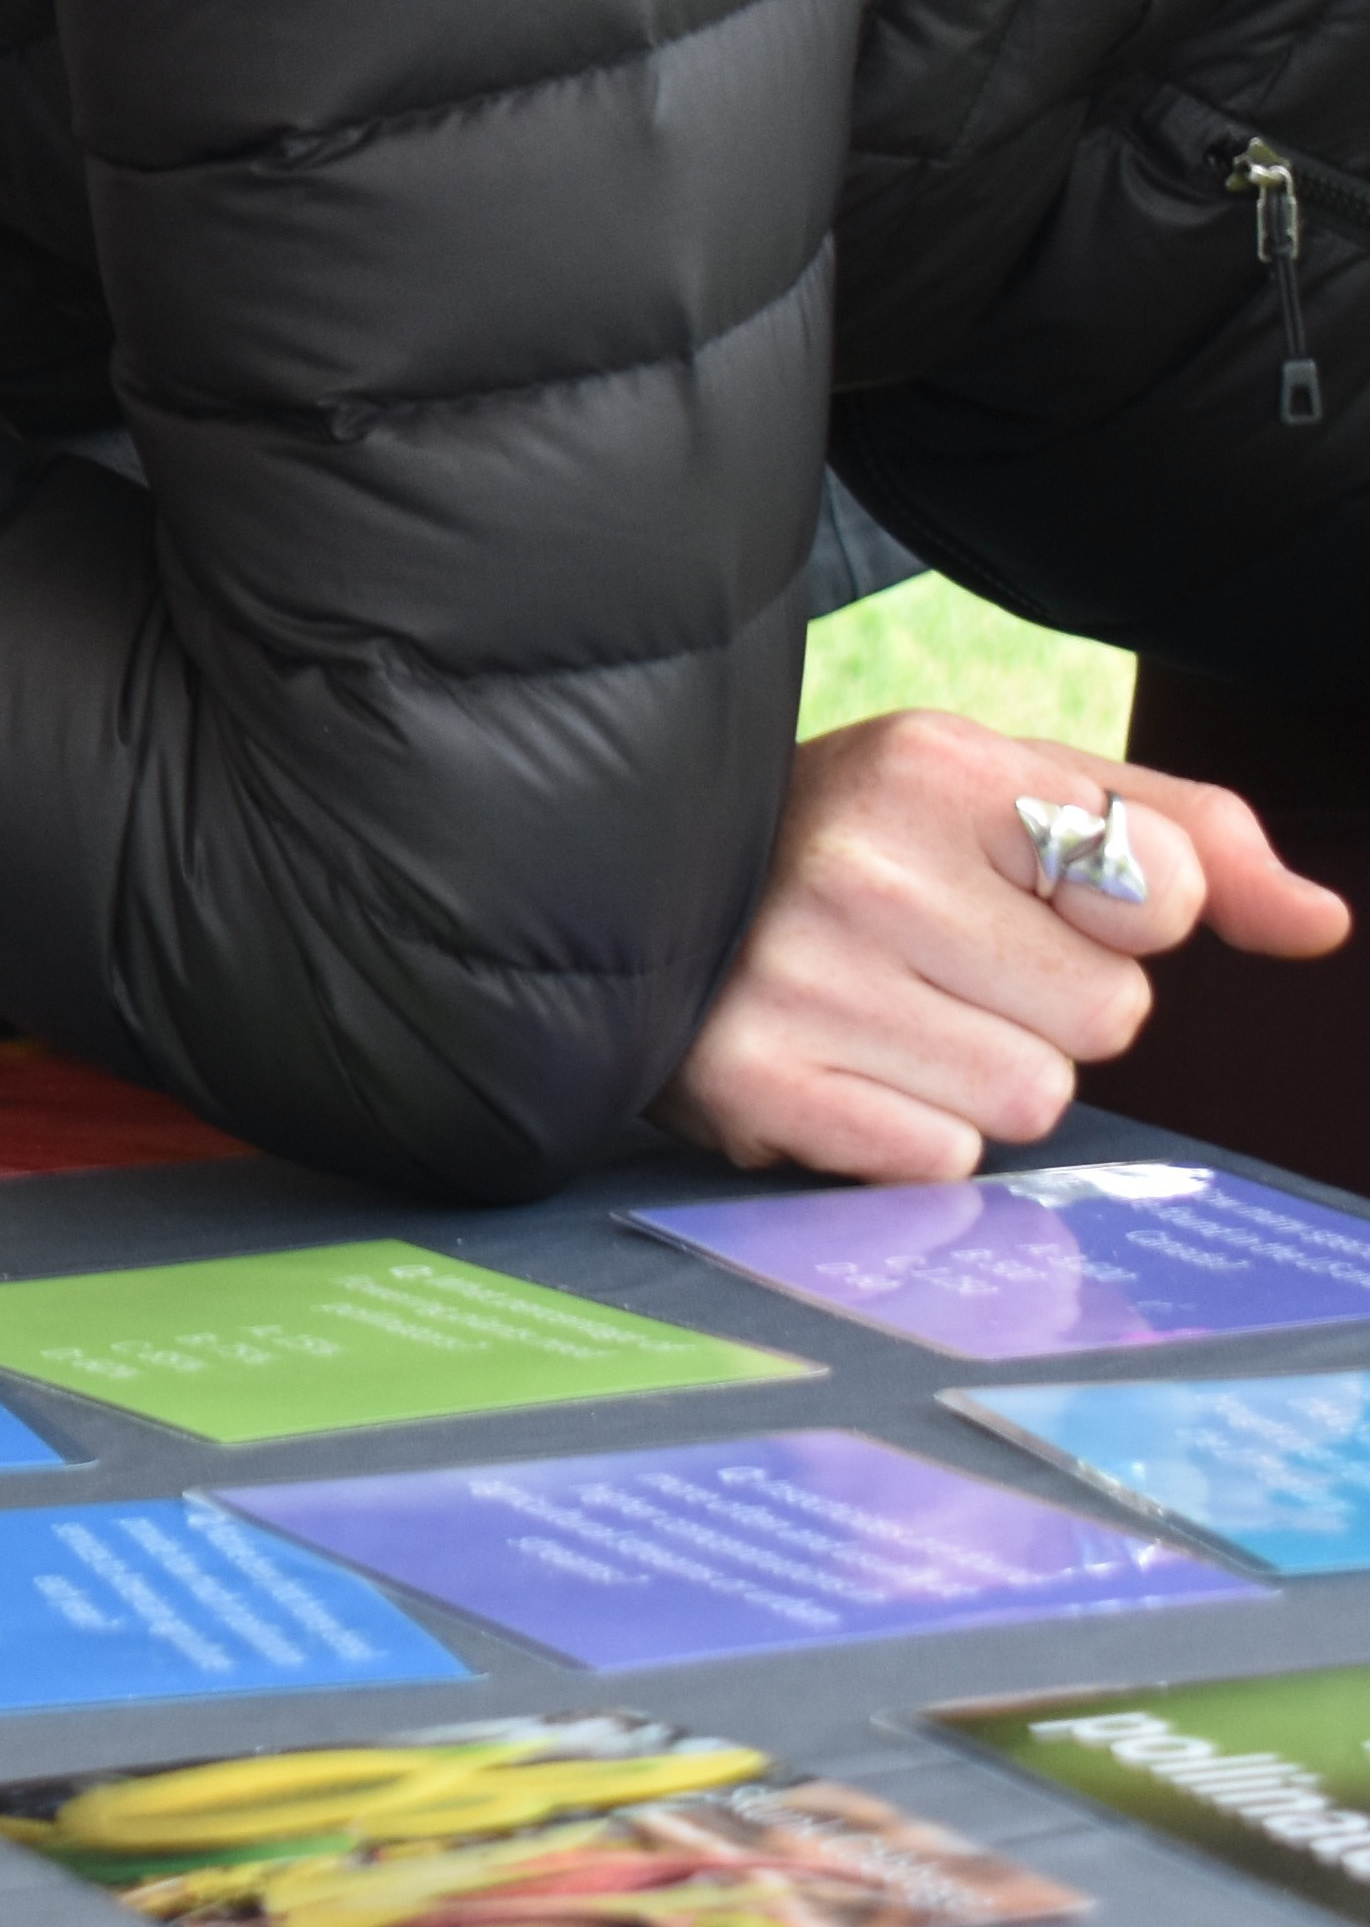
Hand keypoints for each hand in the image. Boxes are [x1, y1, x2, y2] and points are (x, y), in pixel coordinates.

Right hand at [659, 705, 1355, 1178]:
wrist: (626, 888)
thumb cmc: (854, 838)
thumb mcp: (1008, 789)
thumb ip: (1184, 834)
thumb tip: (1321, 925)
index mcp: (933, 766)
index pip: (1168, 889)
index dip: (1122, 914)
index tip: (1024, 888)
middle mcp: (861, 866)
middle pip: (1110, 1019)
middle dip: (1044, 1003)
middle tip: (934, 958)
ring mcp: (799, 979)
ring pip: (1031, 1101)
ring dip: (973, 1073)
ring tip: (880, 1011)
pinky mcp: (753, 1084)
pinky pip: (939, 1160)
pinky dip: (902, 1131)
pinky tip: (835, 1063)